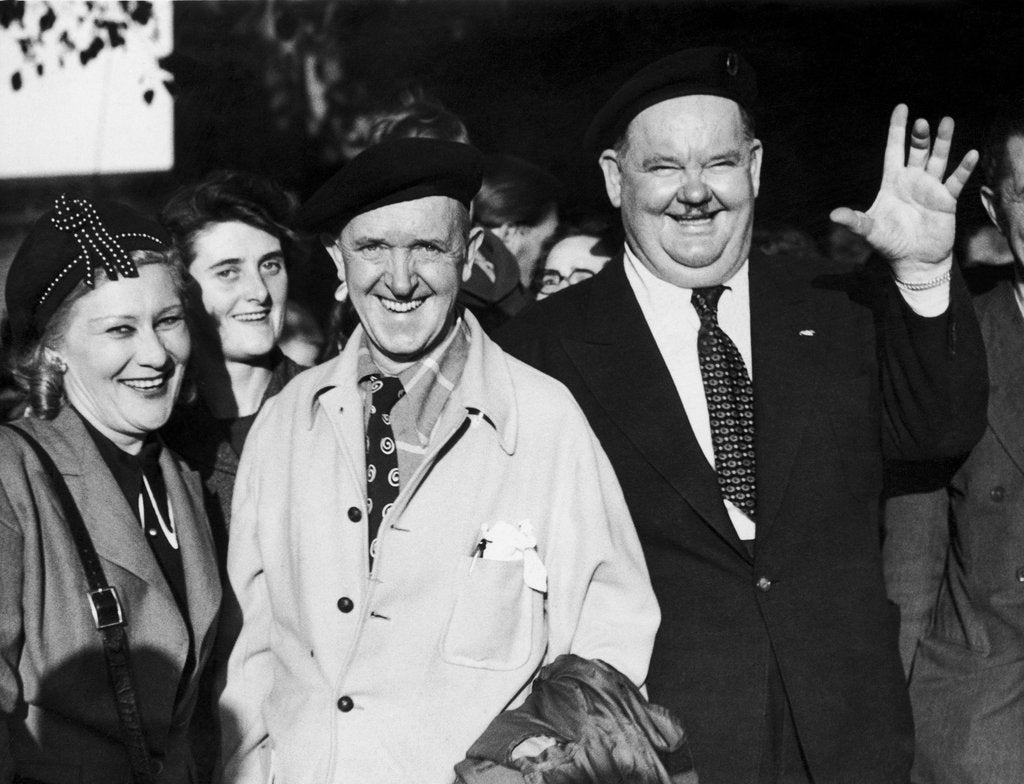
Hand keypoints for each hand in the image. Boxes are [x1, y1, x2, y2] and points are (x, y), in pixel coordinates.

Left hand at [829, 104, 977, 274]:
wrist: (913, 261)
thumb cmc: (890, 243)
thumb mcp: (870, 230)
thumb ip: (854, 221)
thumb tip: (833, 216)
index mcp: (893, 181)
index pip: (894, 149)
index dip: (897, 129)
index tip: (902, 107)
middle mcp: (912, 180)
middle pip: (917, 151)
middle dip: (919, 136)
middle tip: (921, 122)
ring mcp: (930, 188)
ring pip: (938, 159)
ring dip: (943, 142)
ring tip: (946, 122)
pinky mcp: (946, 200)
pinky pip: (956, 181)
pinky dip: (963, 168)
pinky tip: (971, 154)